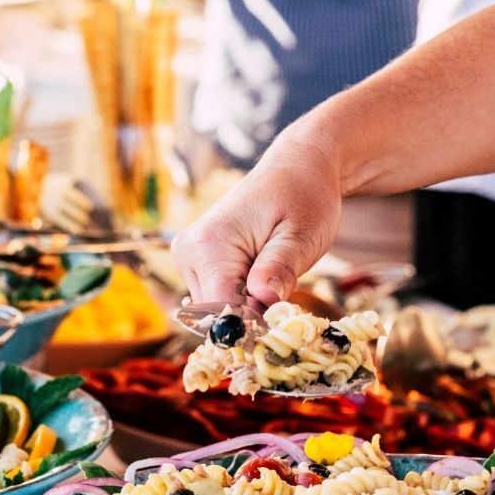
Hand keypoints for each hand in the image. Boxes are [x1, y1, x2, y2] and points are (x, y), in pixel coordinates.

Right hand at [172, 123, 343, 307]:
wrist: (297, 169)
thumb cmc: (304, 197)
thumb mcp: (302, 236)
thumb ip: (280, 269)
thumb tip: (264, 299)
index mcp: (209, 246)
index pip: (222, 313)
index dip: (254, 326)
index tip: (282, 321)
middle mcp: (189, 252)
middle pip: (217, 315)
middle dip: (252, 316)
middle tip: (285, 294)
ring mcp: (189, 257)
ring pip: (217, 309)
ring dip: (249, 306)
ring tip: (275, 275)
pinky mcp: (197, 261)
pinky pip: (218, 295)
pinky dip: (243, 297)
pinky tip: (264, 274)